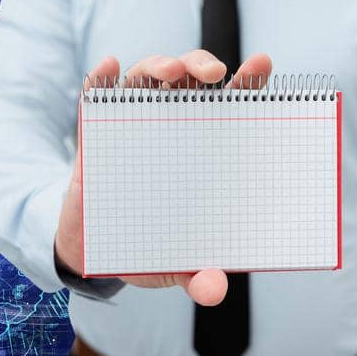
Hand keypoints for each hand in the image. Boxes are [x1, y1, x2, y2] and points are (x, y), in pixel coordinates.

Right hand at [56, 50, 273, 304]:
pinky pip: (95, 96)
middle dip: (201, 64)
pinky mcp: (94, 132)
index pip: (233, 106)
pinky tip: (106, 67)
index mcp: (206, 147)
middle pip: (191, 80)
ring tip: (168, 71)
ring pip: (147, 79)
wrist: (94, 250)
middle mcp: (173, 125)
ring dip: (158, 65)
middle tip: (212, 73)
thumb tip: (213, 291)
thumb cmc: (150, 245)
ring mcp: (132, 124)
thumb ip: (198, 276)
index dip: (249, 83)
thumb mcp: (176, 264)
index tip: (263, 65)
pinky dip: (99, 79)